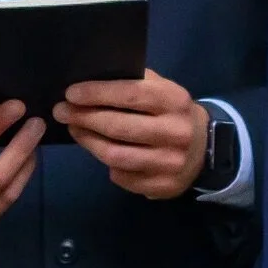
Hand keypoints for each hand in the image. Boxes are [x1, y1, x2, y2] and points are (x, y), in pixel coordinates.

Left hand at [55, 69, 207, 200]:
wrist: (205, 148)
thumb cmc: (170, 111)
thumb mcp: (161, 89)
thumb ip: (132, 83)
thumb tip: (87, 81)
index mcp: (174, 100)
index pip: (130, 94)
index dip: (97, 93)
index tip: (71, 93)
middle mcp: (175, 132)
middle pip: (118, 127)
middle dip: (84, 118)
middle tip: (62, 112)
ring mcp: (170, 163)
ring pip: (116, 156)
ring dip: (88, 142)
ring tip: (74, 130)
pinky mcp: (164, 186)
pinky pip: (123, 176)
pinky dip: (106, 164)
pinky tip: (99, 151)